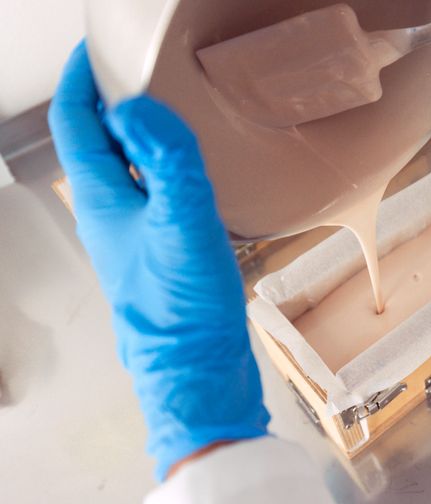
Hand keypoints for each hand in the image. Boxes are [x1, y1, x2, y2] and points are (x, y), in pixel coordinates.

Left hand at [48, 43, 269, 480]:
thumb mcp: (181, 225)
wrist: (198, 369)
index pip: (76, 125)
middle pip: (98, 142)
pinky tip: (196, 172)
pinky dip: (166, 169)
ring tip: (172, 110)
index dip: (81, 82)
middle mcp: (110, 215)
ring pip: (128, 169)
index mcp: (101, 203)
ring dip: (140, 134)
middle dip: (111, 101)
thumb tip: (138, 108)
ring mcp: (134, 235)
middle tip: (143, 72)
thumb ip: (167, 162)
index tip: (97, 50)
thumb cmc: (183, 308)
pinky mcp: (161, 251)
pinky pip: (155, 194)